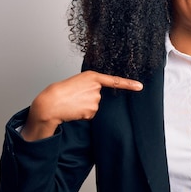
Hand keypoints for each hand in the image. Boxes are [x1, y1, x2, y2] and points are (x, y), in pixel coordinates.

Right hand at [21, 70, 142, 140]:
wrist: (50, 102)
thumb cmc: (61, 91)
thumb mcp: (77, 82)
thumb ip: (90, 85)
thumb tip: (97, 95)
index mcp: (92, 76)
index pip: (115, 81)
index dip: (129, 84)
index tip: (140, 86)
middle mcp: (96, 87)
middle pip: (99, 96)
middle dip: (89, 99)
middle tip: (75, 97)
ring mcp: (95, 99)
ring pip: (95, 106)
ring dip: (86, 107)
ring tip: (73, 103)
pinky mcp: (92, 110)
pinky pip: (91, 114)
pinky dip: (83, 114)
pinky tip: (74, 110)